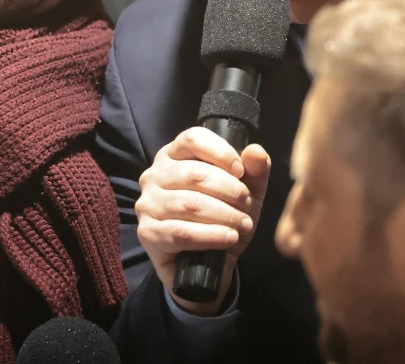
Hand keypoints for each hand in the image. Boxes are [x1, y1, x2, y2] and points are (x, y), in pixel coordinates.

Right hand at [135, 127, 270, 314]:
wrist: (209, 265)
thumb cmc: (223, 217)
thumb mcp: (246, 192)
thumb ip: (254, 170)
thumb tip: (255, 151)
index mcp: (174, 155)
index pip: (193, 139)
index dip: (221, 153)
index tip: (241, 172)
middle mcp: (155, 175)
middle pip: (195, 173)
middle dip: (230, 190)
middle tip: (246, 206)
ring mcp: (148, 204)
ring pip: (191, 204)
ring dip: (225, 215)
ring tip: (243, 224)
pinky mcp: (148, 233)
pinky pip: (183, 232)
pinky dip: (212, 235)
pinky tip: (229, 238)